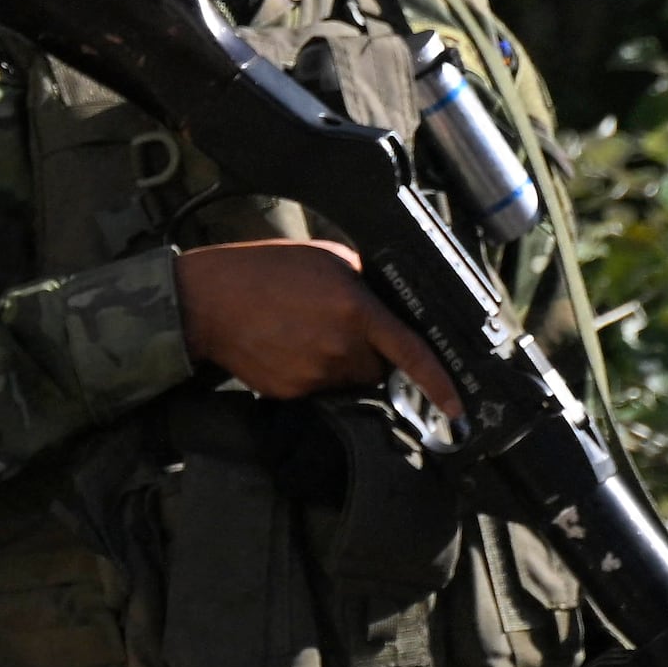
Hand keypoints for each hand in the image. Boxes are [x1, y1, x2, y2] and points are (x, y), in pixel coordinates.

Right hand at [174, 238, 459, 416]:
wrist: (210, 302)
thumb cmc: (265, 271)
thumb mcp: (326, 259)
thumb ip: (365, 283)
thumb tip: (390, 304)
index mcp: (356, 311)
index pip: (412, 353)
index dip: (440, 384)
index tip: (457, 407)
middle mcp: (341, 349)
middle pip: (378, 368)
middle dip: (370, 353)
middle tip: (339, 326)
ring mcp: (316, 375)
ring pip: (349, 380)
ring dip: (340, 363)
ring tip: (307, 332)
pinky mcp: (293, 392)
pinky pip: (319, 389)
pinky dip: (312, 372)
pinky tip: (289, 346)